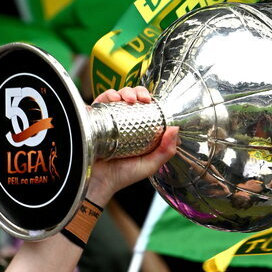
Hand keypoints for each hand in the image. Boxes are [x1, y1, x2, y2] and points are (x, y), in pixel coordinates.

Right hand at [84, 86, 177, 207]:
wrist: (100, 180)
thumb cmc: (124, 176)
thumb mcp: (150, 164)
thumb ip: (166, 150)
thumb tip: (176, 129)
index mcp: (139, 131)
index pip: (147, 108)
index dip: (152, 101)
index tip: (155, 103)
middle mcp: (125, 122)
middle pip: (134, 98)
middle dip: (140, 92)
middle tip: (144, 99)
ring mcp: (110, 119)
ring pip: (119, 95)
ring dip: (126, 91)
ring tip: (130, 99)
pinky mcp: (96, 117)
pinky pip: (102, 100)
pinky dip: (109, 94)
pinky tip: (114, 99)